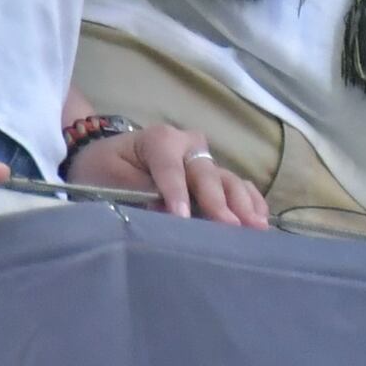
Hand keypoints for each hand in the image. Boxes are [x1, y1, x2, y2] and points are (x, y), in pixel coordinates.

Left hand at [65, 122, 270, 224]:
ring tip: (256, 225)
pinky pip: (237, 184)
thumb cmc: (105, 168)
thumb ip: (140, 193)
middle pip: (206, 174)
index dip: (177, 194)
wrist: (105, 157)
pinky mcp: (211, 173)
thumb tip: (168, 215)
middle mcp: (188, 145)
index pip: (171, 169)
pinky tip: (261, 217)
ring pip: (228, 179)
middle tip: (231, 226)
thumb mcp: (112, 179)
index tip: (182, 218)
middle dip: (218, 201)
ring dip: (242, 203)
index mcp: (160, 140)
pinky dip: (250, 200)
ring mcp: (203, 159)